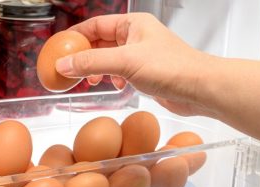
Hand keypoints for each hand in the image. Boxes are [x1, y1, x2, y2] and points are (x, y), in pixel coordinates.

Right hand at [55, 13, 212, 116]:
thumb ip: (92, 63)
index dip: (76, 37)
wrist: (199, 89)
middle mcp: (136, 36)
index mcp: (133, 24)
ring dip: (98, 70)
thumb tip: (64, 64)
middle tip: (72, 70)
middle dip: (86, 57)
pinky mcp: (145, 73)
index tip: (60, 49)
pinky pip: (120, 72)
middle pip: (101, 43)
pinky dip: (112, 79)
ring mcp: (141, 55)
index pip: (96, 25)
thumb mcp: (125, 62)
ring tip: (93, 81)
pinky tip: (115, 87)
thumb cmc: (172, 67)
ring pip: (109, 59)